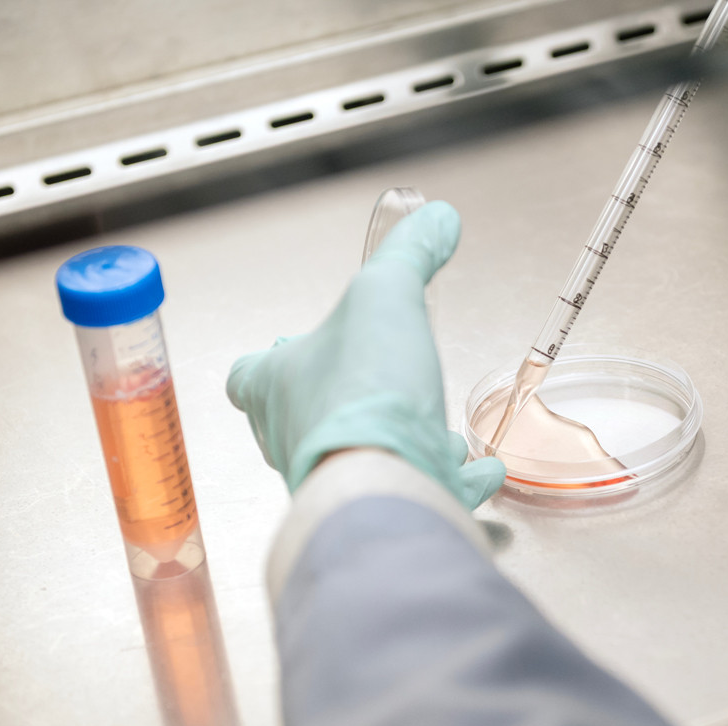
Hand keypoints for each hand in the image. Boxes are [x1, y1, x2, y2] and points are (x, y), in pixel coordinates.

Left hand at [226, 201, 504, 508]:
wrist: (386, 483)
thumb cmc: (363, 392)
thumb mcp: (386, 296)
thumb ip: (409, 256)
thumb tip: (437, 218)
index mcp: (275, 388)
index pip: (248, 376)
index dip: (269, 360)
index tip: (289, 348)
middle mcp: (295, 438)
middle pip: (308, 418)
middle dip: (349, 401)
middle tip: (377, 384)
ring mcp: (337, 480)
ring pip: (362, 457)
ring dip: (398, 439)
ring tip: (437, 427)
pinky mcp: (387, 505)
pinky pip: (417, 486)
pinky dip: (449, 477)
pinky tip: (478, 470)